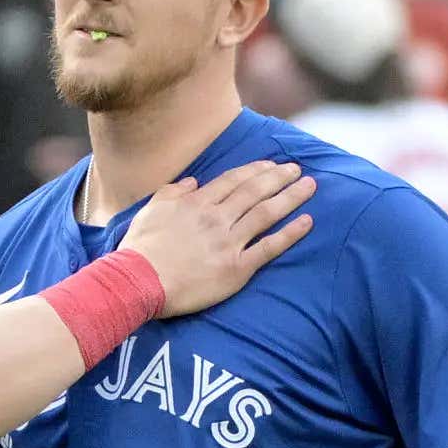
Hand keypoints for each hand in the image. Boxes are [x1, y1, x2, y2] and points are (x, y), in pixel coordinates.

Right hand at [120, 161, 313, 317]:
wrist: (138, 282)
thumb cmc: (140, 250)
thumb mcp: (150, 211)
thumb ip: (172, 192)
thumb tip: (193, 182)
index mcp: (197, 203)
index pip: (233, 181)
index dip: (255, 170)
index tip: (271, 165)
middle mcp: (216, 218)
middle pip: (255, 191)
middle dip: (279, 177)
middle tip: (297, 169)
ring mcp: (228, 242)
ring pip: (266, 213)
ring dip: (291, 197)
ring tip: (309, 187)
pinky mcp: (236, 268)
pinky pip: (269, 247)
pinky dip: (290, 233)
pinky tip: (306, 222)